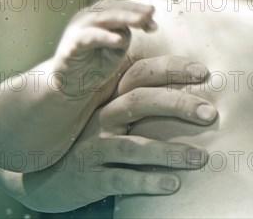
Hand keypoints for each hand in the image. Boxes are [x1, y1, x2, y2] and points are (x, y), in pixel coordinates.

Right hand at [15, 56, 216, 212]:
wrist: (42, 175)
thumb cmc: (89, 139)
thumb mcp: (108, 114)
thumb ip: (138, 102)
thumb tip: (188, 94)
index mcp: (110, 97)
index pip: (142, 73)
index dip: (172, 69)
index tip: (204, 72)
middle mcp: (103, 117)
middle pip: (141, 101)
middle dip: (178, 104)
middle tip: (210, 113)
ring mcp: (96, 148)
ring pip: (136, 145)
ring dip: (171, 152)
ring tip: (202, 157)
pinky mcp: (91, 178)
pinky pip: (123, 178)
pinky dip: (149, 181)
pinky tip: (173, 184)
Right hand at [54, 0, 156, 96]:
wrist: (69, 86)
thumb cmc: (95, 63)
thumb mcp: (116, 47)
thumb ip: (126, 33)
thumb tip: (139, 24)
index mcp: (99, 14)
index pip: (121, 6)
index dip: (139, 9)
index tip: (155, 17)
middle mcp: (87, 17)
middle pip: (113, 8)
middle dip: (134, 10)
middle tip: (151, 13)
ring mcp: (77, 29)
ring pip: (102, 18)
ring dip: (123, 18)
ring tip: (141, 21)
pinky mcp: (71, 45)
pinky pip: (88, 37)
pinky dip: (104, 36)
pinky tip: (119, 40)